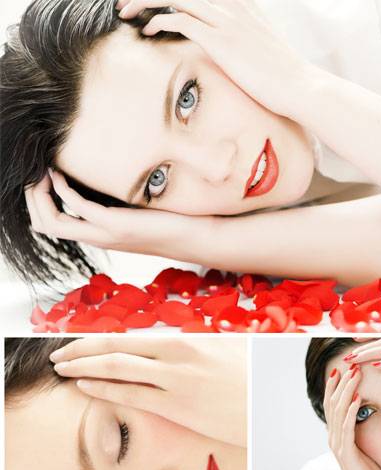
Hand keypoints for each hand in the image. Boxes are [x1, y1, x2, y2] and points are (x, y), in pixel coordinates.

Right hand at [25, 170, 201, 257]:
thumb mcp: (138, 202)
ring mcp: (106, 233)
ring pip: (52, 223)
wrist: (198, 238)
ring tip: (40, 171)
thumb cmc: (173, 219)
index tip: (38, 174)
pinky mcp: (118, 226)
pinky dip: (63, 190)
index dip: (37, 201)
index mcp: (100, 232)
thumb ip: (119, 192)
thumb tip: (111, 167)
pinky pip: (79, 208)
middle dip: (30, 198)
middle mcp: (98, 236)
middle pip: (44, 225)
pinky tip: (61, 172)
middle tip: (32, 172)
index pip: (51, 225)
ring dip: (39, 195)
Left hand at [50, 337, 246, 445]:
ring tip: (62, 370)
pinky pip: (132, 395)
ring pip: (117, 367)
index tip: (74, 344)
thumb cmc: (252, 382)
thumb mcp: (222, 357)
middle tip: (57, 356)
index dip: (96, 339)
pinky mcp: (179, 407)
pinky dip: (103, 387)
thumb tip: (169, 356)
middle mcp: (176, 355)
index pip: (129, 337)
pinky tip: (84, 386)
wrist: (276, 402)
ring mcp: (176, 381)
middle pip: (115, 347)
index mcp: (185, 341)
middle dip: (79, 351)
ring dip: (83, 367)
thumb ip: (192, 355)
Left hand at [118, 0, 309, 120]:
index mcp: (238, 2)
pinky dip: (160, 22)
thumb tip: (228, 45)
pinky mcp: (221, 40)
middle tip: (125, 1)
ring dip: (145, 1)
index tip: (150, 1)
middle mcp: (231, 4)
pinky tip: (149, 31)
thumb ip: (240, 35)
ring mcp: (226, 20)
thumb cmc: (280, 74)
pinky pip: (180, 21)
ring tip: (126, 11)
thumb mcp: (258, 44)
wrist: (299, 86)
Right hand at [325, 366, 380, 469]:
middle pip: (333, 403)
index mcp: (338, 434)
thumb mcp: (366, 446)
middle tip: (351, 365)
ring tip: (354, 375)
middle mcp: (334, 437)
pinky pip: (347, 428)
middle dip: (341, 383)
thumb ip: (363, 430)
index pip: (334, 404)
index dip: (337, 386)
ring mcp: (338, 445)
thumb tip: (370, 414)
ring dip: (347, 392)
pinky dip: (351, 412)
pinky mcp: (346, 453)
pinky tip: (358, 399)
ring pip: (338, 412)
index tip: (345, 368)